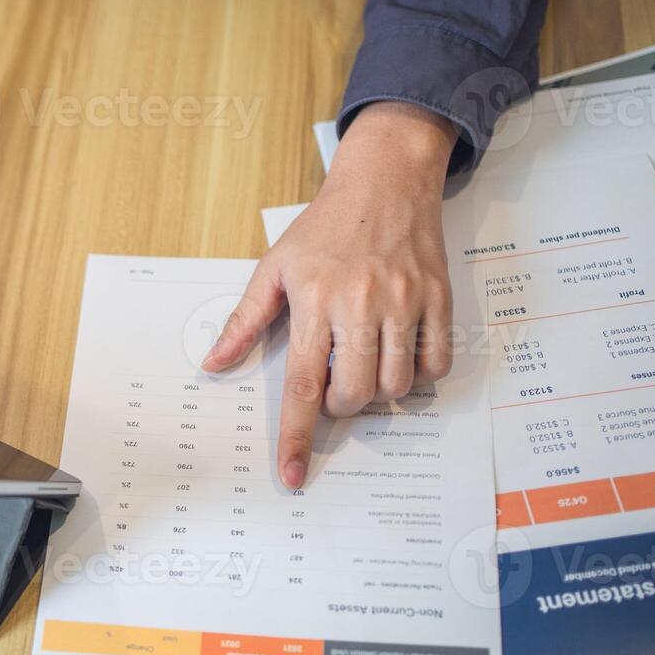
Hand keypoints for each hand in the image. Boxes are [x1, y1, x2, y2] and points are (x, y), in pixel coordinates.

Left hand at [202, 101, 457, 488]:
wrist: (385, 179)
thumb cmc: (325, 226)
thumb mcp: (275, 266)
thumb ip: (245, 320)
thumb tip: (215, 364)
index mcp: (314, 300)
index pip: (303, 386)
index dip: (297, 437)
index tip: (292, 474)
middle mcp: (361, 304)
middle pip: (354, 393)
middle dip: (341, 405)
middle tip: (335, 381)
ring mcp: (405, 302)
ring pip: (396, 385)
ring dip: (378, 392)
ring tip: (365, 363)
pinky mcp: (439, 299)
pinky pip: (436, 364)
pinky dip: (418, 373)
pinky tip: (400, 353)